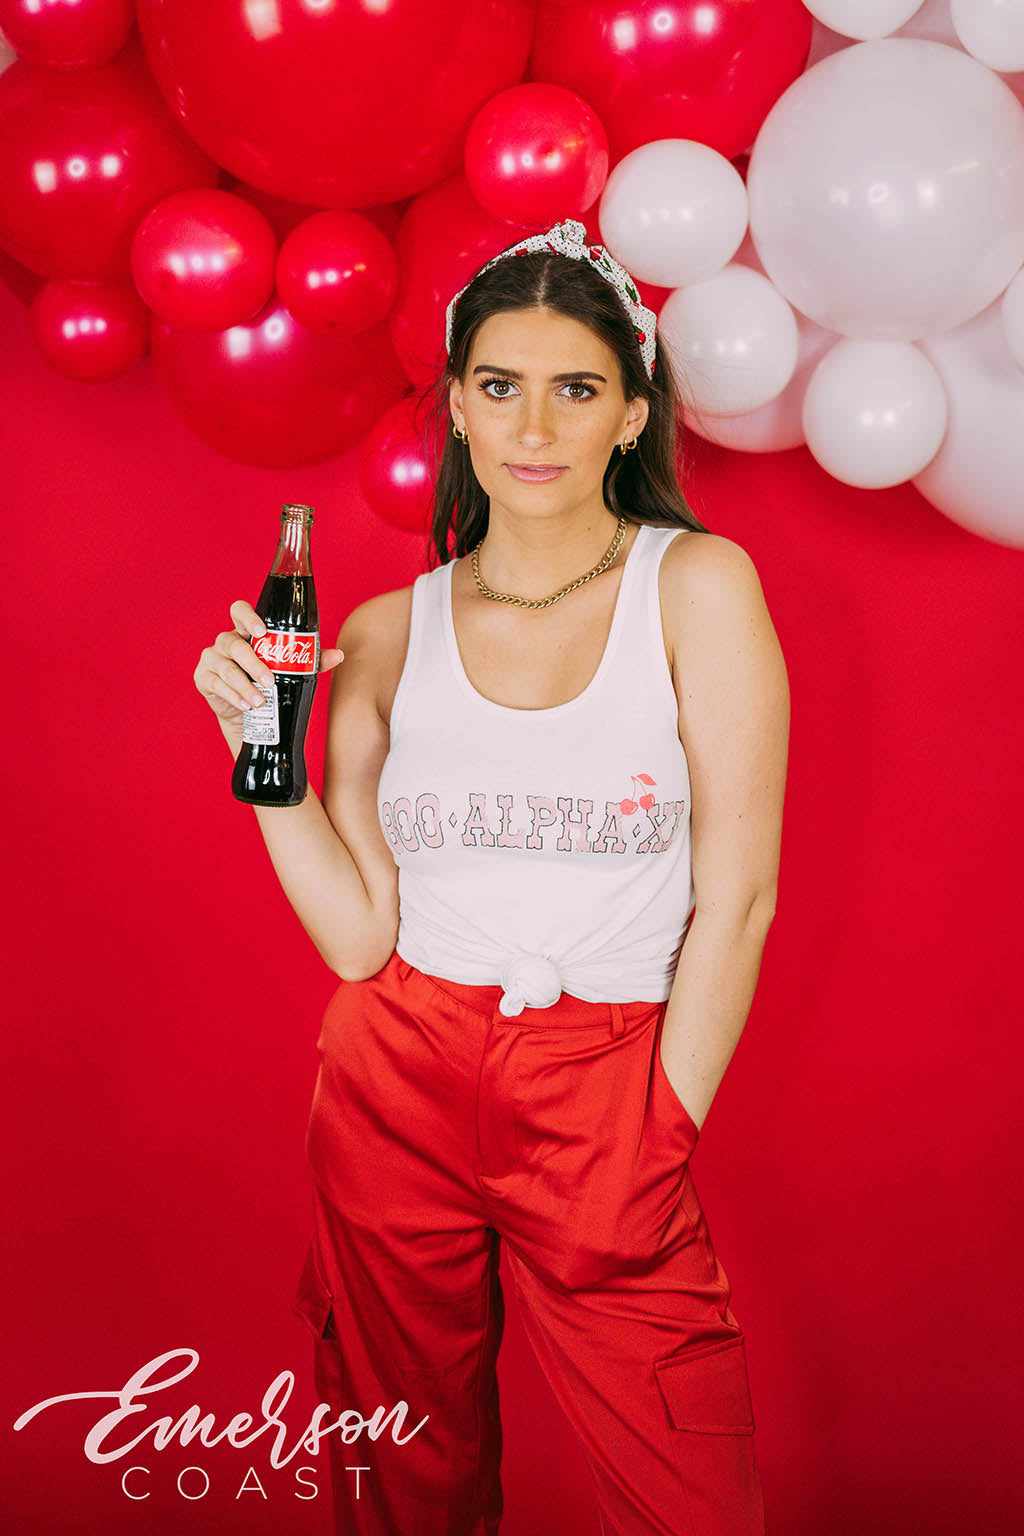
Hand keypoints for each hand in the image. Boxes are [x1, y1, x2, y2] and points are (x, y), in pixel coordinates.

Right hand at [193, 599, 343, 729]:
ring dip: (244, 685)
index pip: (239, 611)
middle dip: (253, 663)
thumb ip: (311, 660)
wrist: (247, 712)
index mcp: (245, 631)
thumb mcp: (290, 669)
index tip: (261, 630)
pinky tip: (245, 705)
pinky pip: (216, 685)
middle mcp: (226, 642)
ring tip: (260, 701)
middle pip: (233, 644)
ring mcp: (212, 660)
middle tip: (270, 680)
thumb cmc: (268, 681)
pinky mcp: (203, 679)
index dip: (248, 617)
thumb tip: (338, 655)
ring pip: (226, 668)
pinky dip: (232, 696)